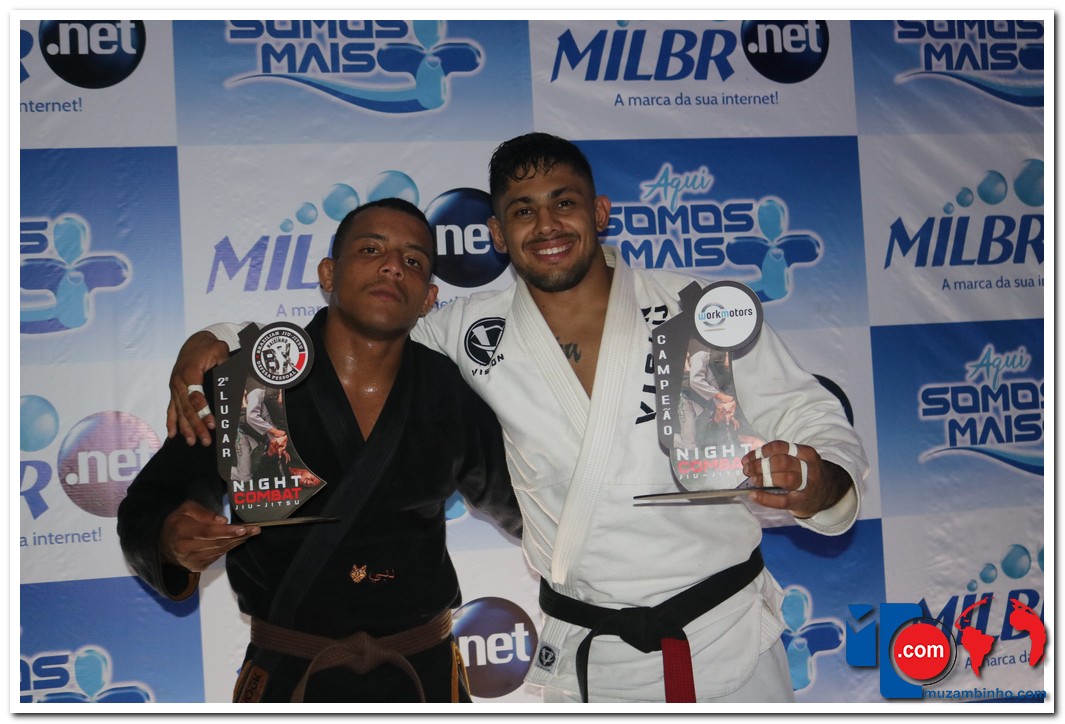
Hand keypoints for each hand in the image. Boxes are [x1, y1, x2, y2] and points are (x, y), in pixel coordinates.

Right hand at [160, 501, 259, 572]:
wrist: (163, 546)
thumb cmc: (178, 522)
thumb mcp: (185, 509)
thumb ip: (203, 512)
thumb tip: (222, 521)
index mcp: (181, 531)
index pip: (207, 532)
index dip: (226, 531)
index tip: (243, 529)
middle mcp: (185, 548)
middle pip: (216, 542)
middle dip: (238, 536)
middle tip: (255, 529)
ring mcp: (192, 560)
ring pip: (219, 550)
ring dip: (237, 541)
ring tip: (251, 532)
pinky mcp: (198, 567)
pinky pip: (218, 556)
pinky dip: (229, 547)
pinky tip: (239, 539)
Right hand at [166, 331, 229, 445]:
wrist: (194, 342)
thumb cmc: (208, 347)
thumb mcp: (220, 351)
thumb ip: (225, 366)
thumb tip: (235, 384)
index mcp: (190, 373)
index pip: (196, 398)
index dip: (203, 413)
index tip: (212, 424)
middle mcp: (179, 382)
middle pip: (187, 409)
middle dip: (196, 426)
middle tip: (206, 440)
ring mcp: (174, 387)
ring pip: (179, 412)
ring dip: (185, 428)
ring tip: (192, 442)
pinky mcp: (174, 390)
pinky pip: (171, 408)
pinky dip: (171, 422)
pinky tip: (172, 435)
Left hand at [742, 440, 849, 518]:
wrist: (828, 493)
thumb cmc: (805, 474)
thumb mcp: (799, 460)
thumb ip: (779, 458)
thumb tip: (750, 461)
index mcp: (806, 453)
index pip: (781, 447)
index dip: (761, 452)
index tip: (747, 458)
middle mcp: (809, 468)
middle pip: (782, 462)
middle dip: (760, 465)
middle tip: (747, 470)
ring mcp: (807, 485)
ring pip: (786, 479)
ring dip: (764, 478)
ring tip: (753, 479)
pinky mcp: (802, 502)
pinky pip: (783, 501)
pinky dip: (766, 498)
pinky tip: (754, 495)